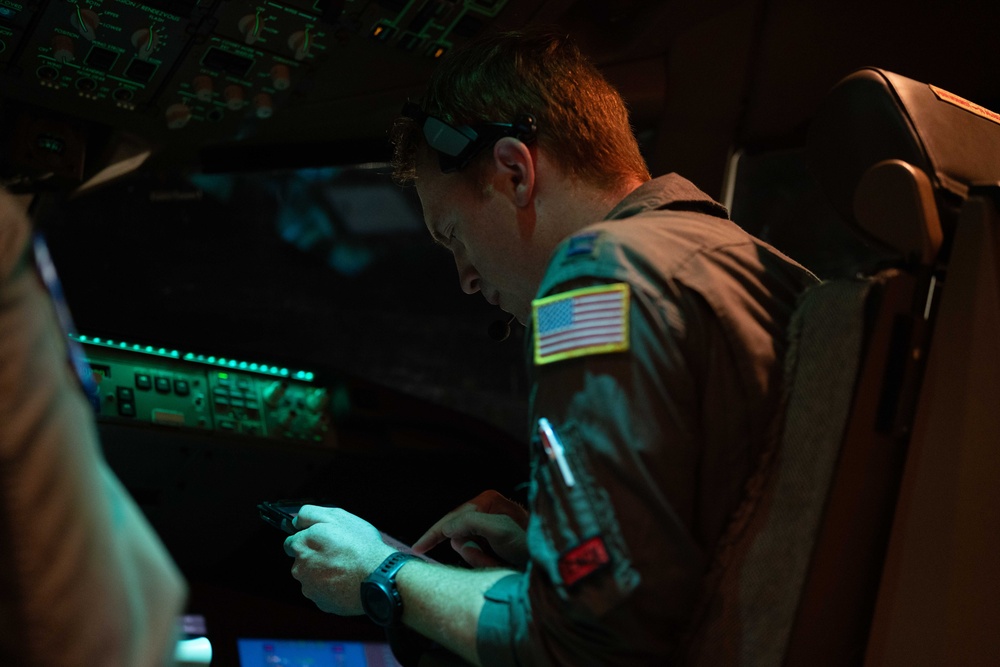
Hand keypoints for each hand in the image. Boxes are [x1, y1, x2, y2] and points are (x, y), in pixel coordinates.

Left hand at [283, 506, 394, 615]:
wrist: (377, 577)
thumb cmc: (359, 546)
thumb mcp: (336, 517)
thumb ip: (309, 514)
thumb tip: (296, 521)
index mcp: (301, 545)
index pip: (291, 542)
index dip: (308, 539)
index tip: (322, 541)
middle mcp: (300, 568)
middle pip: (302, 561)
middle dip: (316, 557)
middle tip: (338, 553)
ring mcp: (310, 588)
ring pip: (312, 578)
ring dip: (324, 573)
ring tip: (346, 568)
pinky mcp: (321, 603)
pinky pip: (323, 592)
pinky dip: (332, 587)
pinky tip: (346, 580)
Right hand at [412, 490, 528, 568]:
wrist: (549, 566)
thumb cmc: (530, 546)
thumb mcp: (500, 530)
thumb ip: (471, 523)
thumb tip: (447, 529)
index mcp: (488, 501)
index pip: (451, 519)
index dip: (432, 535)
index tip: (416, 550)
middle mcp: (488, 510)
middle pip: (459, 535)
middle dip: (470, 553)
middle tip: (484, 561)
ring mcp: (491, 526)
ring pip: (468, 548)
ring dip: (480, 560)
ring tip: (498, 564)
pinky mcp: (495, 542)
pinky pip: (478, 556)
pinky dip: (485, 564)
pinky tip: (499, 564)